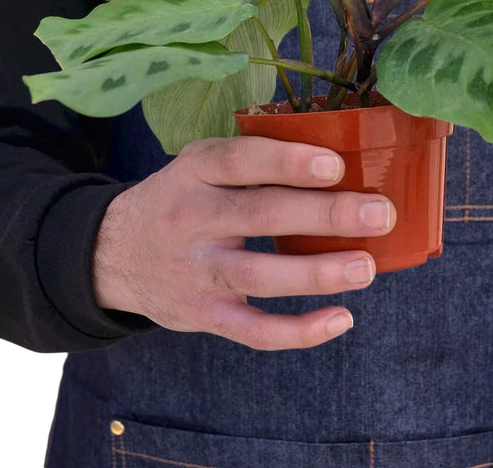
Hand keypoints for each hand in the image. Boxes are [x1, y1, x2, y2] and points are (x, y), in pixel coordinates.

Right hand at [93, 136, 395, 349]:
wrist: (112, 253)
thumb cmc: (180, 198)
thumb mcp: (199, 164)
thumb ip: (250, 159)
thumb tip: (336, 159)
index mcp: (194, 171)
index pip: (240, 161)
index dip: (288, 162)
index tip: (335, 165)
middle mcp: (192, 219)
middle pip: (261, 216)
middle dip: (325, 214)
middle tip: (380, 213)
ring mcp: (196, 272)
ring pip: (260, 277)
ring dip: (318, 274)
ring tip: (366, 268)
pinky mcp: (203, 314)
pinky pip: (253, 332)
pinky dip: (299, 332)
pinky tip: (340, 319)